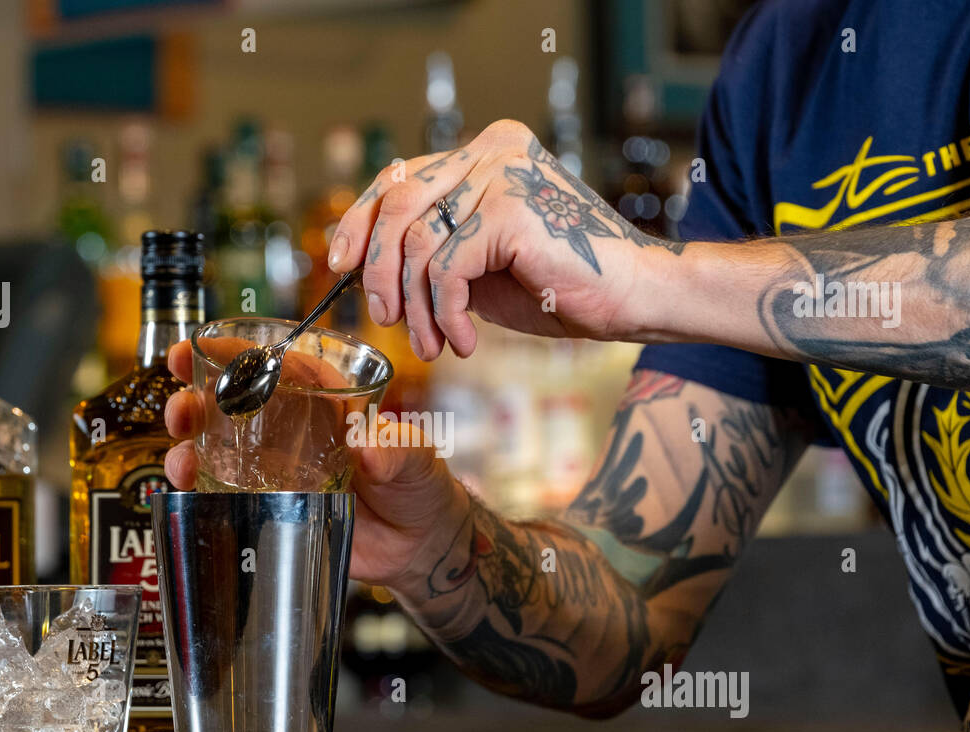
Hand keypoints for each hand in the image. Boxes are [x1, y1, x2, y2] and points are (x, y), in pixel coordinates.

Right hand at [163, 341, 469, 595]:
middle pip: (234, 402)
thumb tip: (369, 445)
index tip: (202, 345)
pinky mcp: (272, 507)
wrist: (419, 545)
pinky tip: (183, 486)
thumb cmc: (420, 488)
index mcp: (326, 403)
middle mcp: (294, 432)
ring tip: (179, 450)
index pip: (279, 366)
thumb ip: (396, 450)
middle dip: (197, 395)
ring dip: (189, 442)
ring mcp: (279, 471)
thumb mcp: (416, 459)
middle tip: (180, 402)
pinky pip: (226, 492)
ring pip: (220, 445)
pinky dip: (198, 486)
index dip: (238, 353)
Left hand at [329, 119, 679, 359]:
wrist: (630, 297)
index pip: (398, 177)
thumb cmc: (558, 283)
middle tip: (384, 317)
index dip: (359, 221)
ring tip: (432, 344)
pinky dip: (444, 314)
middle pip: (397, 204)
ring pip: (417, 243)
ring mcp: (501, 174)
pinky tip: (463, 341)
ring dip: (416, 307)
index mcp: (484, 150)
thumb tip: (362, 264)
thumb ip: (433, 248)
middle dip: (378, 269)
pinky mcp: (509, 210)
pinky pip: (446, 270)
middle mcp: (491, 149)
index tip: (339, 264)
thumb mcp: (479, 261)